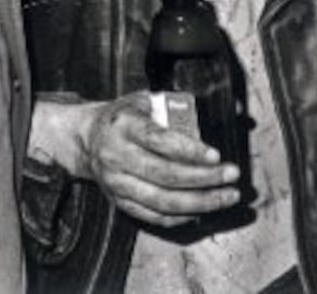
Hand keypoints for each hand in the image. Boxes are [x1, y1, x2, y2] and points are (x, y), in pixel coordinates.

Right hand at [31, 93, 239, 227]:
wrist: (85, 139)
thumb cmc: (123, 117)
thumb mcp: (142, 101)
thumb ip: (171, 107)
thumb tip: (216, 113)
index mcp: (124, 126)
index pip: (159, 141)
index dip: (189, 151)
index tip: (216, 155)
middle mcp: (117, 157)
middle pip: (165, 175)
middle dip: (204, 178)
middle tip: (231, 175)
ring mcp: (117, 184)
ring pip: (162, 201)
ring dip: (200, 202)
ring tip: (227, 196)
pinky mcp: (120, 202)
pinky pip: (154, 216)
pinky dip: (181, 216)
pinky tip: (204, 209)